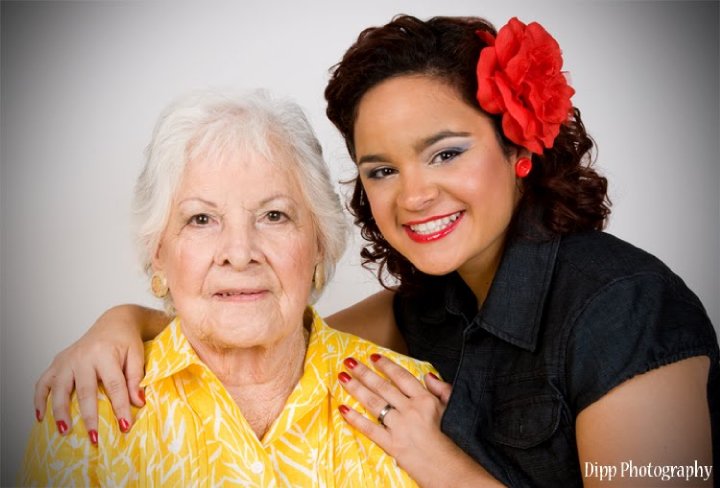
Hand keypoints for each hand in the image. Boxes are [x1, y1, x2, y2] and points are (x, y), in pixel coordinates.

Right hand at [33, 305, 147, 439]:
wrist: (114, 322)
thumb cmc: (126, 341)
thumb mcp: (137, 355)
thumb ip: (136, 378)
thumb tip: (138, 403)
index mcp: (105, 353)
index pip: (114, 386)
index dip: (120, 407)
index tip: (125, 427)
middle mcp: (83, 356)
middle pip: (85, 391)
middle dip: (89, 416)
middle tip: (94, 438)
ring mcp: (67, 359)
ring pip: (60, 389)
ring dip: (60, 412)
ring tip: (64, 431)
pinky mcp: (57, 362)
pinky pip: (43, 382)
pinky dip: (39, 399)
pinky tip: (41, 416)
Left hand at [338, 354, 456, 482]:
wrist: (449, 468)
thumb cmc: (452, 439)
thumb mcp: (452, 408)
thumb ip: (442, 389)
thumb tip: (428, 375)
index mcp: (425, 399)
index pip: (402, 377)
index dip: (387, 366)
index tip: (373, 357)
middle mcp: (410, 409)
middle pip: (383, 387)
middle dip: (364, 373)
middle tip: (349, 361)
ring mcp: (399, 426)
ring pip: (374, 403)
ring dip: (356, 389)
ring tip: (343, 378)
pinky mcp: (391, 444)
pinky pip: (370, 428)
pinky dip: (355, 418)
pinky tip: (343, 409)